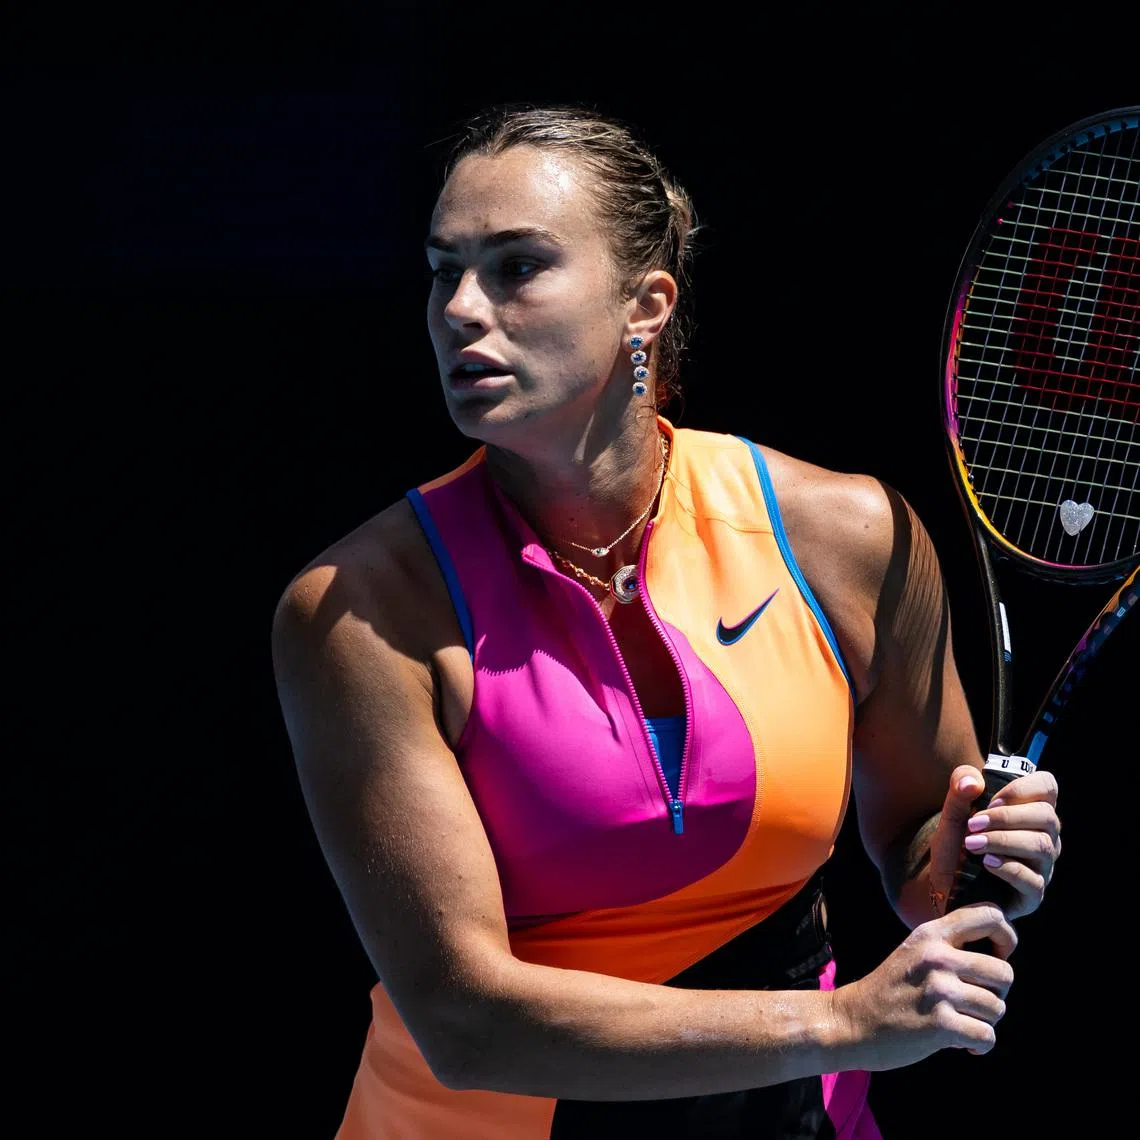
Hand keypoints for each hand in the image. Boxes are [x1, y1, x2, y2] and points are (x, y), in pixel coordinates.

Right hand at [832, 905, 1016, 1067]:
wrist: (854, 1021)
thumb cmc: (891, 988)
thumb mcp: (914, 951)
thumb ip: (950, 944)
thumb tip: (1001, 951)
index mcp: (931, 934)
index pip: (991, 915)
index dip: (1007, 937)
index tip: (997, 956)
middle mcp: (937, 957)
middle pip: (1004, 972)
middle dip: (997, 993)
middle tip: (975, 1002)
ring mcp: (939, 991)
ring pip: (998, 1008)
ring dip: (985, 1021)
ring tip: (962, 1021)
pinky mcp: (941, 1025)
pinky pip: (987, 1036)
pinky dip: (979, 1045)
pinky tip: (962, 1043)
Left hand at [929, 764, 1061, 921]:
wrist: (943, 882)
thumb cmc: (956, 842)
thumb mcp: (952, 812)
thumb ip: (959, 789)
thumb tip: (973, 782)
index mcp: (1029, 811)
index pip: (1047, 787)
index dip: (1023, 788)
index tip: (992, 799)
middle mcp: (1043, 837)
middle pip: (1046, 817)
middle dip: (1006, 817)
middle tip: (973, 823)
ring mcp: (1042, 867)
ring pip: (1041, 846)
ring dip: (1003, 840)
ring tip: (971, 843)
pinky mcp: (1033, 894)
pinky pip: (1033, 880)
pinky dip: (1008, 868)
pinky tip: (986, 862)